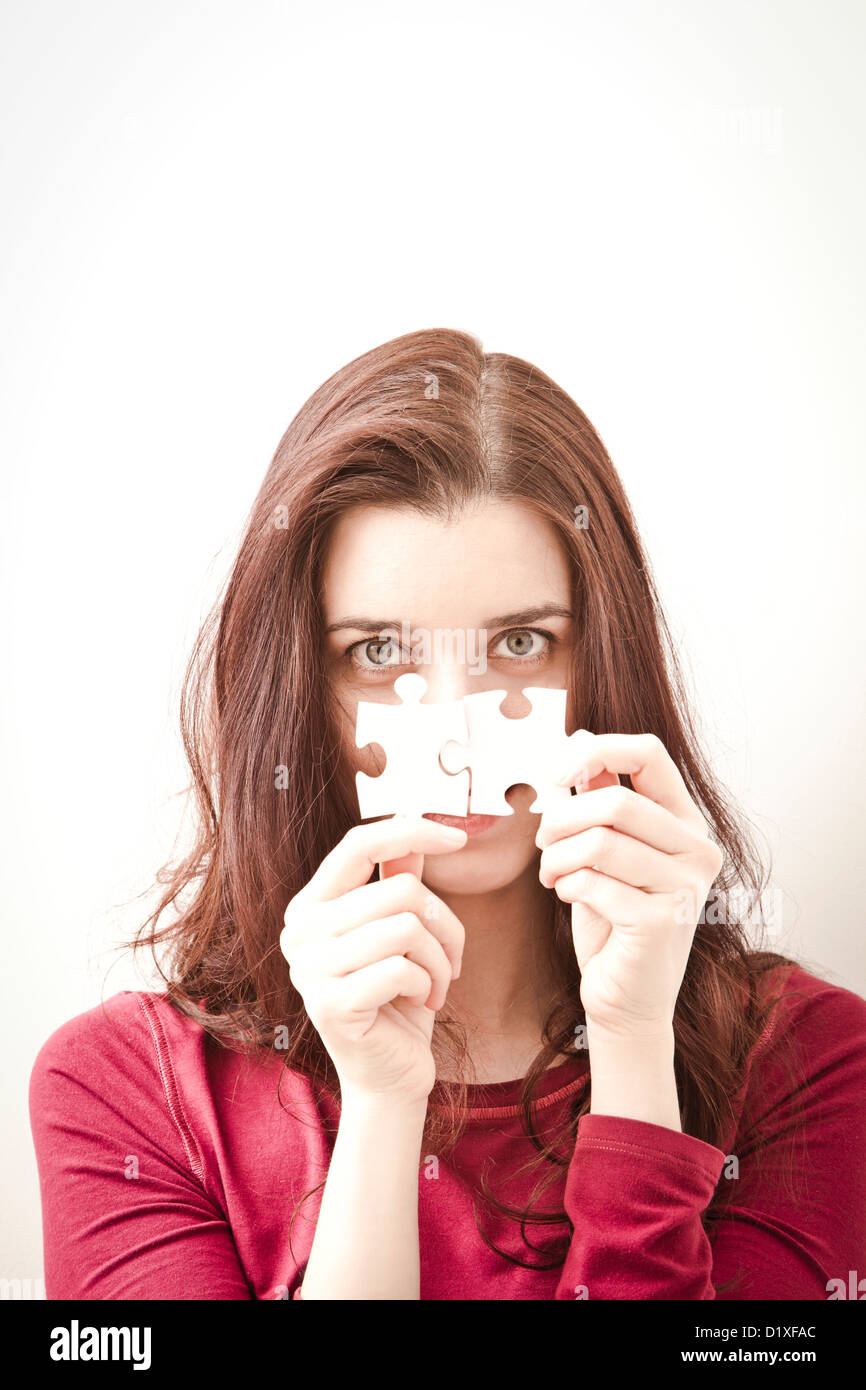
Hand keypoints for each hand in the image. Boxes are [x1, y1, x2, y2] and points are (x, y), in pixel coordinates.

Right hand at [280, 816, 466, 1106]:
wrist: (390, 1075)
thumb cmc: (397, 998)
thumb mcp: (401, 933)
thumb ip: (398, 881)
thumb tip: (415, 829)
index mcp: (311, 905)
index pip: (358, 843)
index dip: (412, 830)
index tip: (459, 836)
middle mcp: (299, 932)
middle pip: (399, 891)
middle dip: (444, 925)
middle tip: (451, 959)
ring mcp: (309, 969)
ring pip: (406, 928)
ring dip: (440, 960)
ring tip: (437, 984)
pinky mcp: (330, 1005)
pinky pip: (402, 970)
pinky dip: (428, 985)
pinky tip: (424, 1004)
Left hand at [536, 731, 723, 1040]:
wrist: (624, 998)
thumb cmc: (611, 919)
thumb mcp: (602, 849)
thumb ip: (599, 796)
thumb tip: (579, 738)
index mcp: (685, 822)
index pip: (650, 752)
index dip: (595, 751)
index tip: (555, 776)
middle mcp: (698, 849)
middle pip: (615, 801)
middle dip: (560, 820)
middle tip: (542, 845)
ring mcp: (686, 886)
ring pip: (599, 841)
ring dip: (556, 858)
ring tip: (550, 876)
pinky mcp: (663, 922)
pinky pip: (592, 882)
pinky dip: (565, 887)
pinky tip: (567, 897)